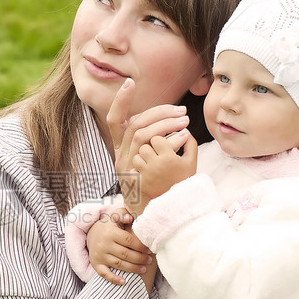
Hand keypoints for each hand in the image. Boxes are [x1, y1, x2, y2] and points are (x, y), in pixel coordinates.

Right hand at [87, 208, 153, 284]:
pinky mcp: (95, 264)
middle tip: (149, 260)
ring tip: (143, 269)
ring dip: (133, 269)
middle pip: (125, 254)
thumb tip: (131, 219)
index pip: (129, 241)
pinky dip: (114, 279)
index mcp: (110, 232)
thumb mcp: (115, 216)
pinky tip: (124, 281)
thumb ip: (123, 214)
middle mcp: (103, 244)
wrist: (91, 234)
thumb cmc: (110, 225)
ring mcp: (99, 255)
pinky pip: (104, 274)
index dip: (141, 246)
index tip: (150, 250)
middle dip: (140, 259)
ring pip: (119, 265)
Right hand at [106, 79, 189, 210]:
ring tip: (185, 121)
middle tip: (181, 110)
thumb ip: (149, 141)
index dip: (120, 101)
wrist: (148, 215)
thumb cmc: (153, 185)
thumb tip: (162, 119)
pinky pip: (153, 151)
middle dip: (158, 113)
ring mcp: (129, 167)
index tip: (129, 83)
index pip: (114, 120)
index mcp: (120, 149)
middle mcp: (121, 156)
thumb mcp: (145, 160)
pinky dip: (170, 140)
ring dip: (166, 124)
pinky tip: (185, 137)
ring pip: (143, 135)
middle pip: (135, 125)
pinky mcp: (140, 176)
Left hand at [127, 133, 197, 214]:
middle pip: (145, 145)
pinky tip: (145, 171)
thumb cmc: (185, 181)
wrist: (178, 205)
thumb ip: (190, 144)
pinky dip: (138, 168)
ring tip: (150, 162)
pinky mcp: (140, 184)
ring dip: (143, 157)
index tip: (163, 146)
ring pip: (137, 156)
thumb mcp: (191, 163)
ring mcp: (146, 175)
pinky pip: (133, 168)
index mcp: (169, 158)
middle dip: (149, 147)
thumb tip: (184, 130)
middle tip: (155, 153)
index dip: (159, 140)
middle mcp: (156, 165)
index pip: (157, 139)